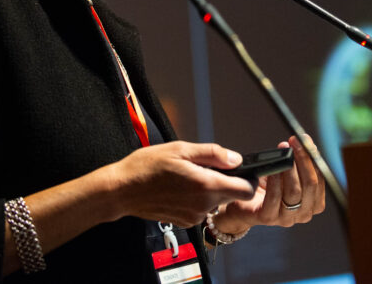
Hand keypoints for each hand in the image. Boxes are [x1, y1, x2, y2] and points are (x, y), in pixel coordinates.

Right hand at [109, 141, 256, 227]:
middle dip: (227, 180)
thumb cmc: (147, 166)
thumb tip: (236, 158)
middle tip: (207, 166)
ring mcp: (193, 216)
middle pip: (231, 195)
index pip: (245, 189)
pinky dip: (197, 198)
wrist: (122, 190)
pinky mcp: (184, 222)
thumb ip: (212, 154)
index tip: (242, 169)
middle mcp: (202, 205)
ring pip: (215, 201)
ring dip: (209, 189)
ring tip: (187, 175)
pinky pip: (201, 209)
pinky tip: (179, 187)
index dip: (249, 178)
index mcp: (205, 185)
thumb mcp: (181, 149)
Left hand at [213, 136, 325, 233]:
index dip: (314, 158)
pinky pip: (274, 198)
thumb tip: (305, 141)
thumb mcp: (287, 173)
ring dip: (290, 169)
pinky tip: (273, 169)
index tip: (305, 140)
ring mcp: (286, 218)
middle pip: (310, 185)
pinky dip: (275, 181)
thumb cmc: (268, 185)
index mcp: (313, 203)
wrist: (243, 202)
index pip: (320, 179)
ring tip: (284, 152)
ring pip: (295, 191)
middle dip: (303, 160)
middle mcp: (304, 213)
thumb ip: (298, 160)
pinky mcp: (268, 218)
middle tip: (294, 143)